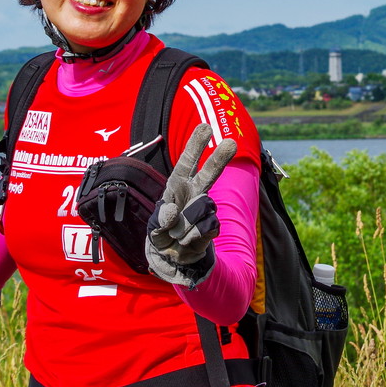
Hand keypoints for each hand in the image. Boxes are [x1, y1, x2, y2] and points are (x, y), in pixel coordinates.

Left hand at [145, 123, 236, 287]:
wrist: (175, 259)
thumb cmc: (163, 234)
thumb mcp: (154, 229)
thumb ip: (159, 220)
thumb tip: (171, 211)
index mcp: (177, 186)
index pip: (187, 163)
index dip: (196, 145)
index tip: (206, 127)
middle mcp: (194, 193)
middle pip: (209, 173)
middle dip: (219, 158)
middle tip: (231, 143)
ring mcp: (205, 209)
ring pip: (201, 208)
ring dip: (183, 227)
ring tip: (176, 235)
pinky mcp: (213, 226)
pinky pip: (207, 228)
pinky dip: (192, 239)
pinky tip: (187, 243)